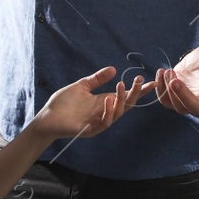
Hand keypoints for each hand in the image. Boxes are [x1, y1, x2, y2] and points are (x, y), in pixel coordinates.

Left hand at [33, 66, 154, 140]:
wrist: (47, 117)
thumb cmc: (63, 103)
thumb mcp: (82, 86)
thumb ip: (97, 79)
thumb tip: (114, 69)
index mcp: (104, 102)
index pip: (126, 96)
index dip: (139, 90)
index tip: (151, 81)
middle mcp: (105, 113)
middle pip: (127, 104)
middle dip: (135, 93)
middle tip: (139, 80)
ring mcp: (98, 122)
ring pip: (118, 113)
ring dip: (122, 100)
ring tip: (121, 86)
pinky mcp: (90, 130)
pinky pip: (104, 123)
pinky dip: (108, 112)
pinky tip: (108, 100)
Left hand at [155, 43, 198, 135]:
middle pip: (194, 108)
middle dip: (183, 97)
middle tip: (175, 81)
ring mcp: (188, 100)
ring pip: (176, 105)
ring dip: (169, 89)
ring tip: (169, 71)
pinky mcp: (174, 96)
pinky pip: (164, 99)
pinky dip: (160, 88)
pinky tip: (161, 72)